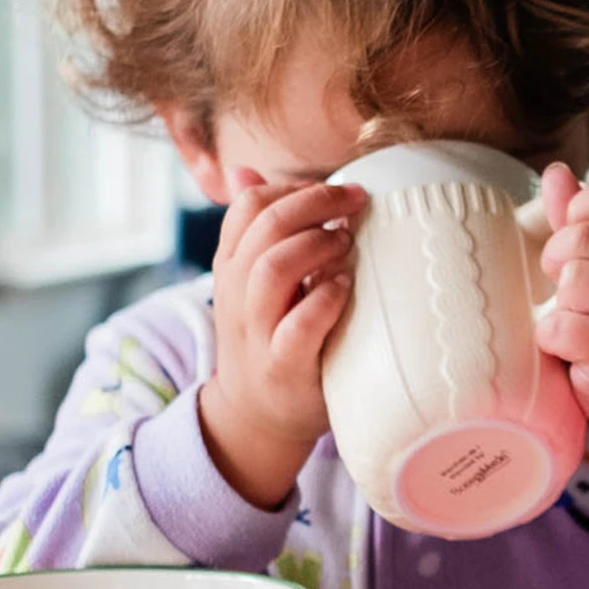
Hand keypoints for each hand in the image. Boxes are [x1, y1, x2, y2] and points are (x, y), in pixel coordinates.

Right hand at [199, 167, 367, 508]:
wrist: (255, 417)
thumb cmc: (271, 336)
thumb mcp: (255, 282)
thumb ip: (257, 231)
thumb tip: (245, 170)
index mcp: (232, 267)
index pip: (248, 206)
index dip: (294, 187)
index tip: (338, 190)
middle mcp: (237, 295)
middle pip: (263, 228)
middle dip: (313, 204)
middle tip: (356, 201)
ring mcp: (257, 333)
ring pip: (271, 270)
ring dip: (316, 246)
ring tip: (348, 244)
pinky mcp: (282, 368)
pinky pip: (297, 328)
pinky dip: (323, 301)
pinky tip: (344, 287)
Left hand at [534, 163, 588, 499]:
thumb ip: (584, 218)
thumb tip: (557, 172)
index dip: (582, 212)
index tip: (582, 244)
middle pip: (583, 235)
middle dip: (558, 260)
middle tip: (570, 292)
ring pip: (572, 278)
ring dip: (560, 302)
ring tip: (579, 321)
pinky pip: (560, 324)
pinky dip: (553, 340)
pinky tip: (575, 351)